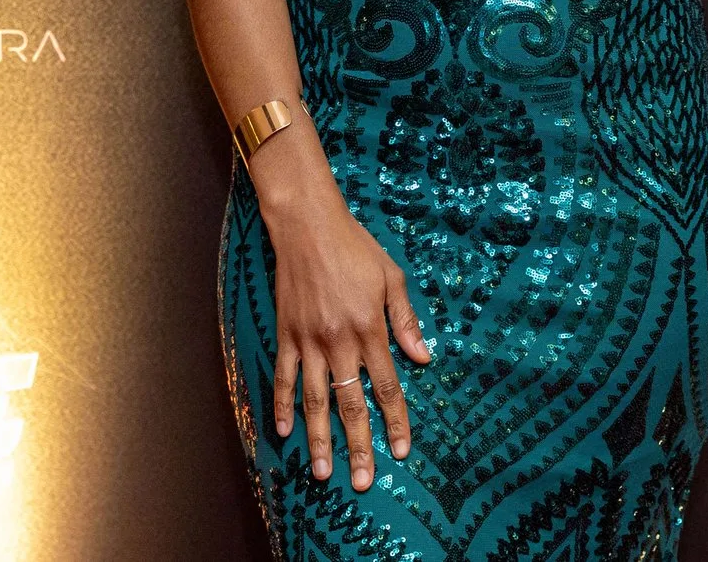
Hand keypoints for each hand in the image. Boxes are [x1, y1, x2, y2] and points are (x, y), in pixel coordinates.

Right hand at [266, 194, 432, 489]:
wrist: (307, 225)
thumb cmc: (355, 246)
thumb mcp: (391, 276)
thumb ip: (405, 320)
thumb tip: (424, 357)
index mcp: (369, 328)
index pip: (386, 386)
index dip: (394, 421)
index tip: (400, 451)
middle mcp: (339, 341)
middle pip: (350, 404)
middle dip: (358, 446)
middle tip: (362, 482)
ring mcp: (309, 341)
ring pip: (316, 400)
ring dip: (320, 439)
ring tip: (322, 473)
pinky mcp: (287, 334)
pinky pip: (285, 377)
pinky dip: (283, 405)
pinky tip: (285, 432)